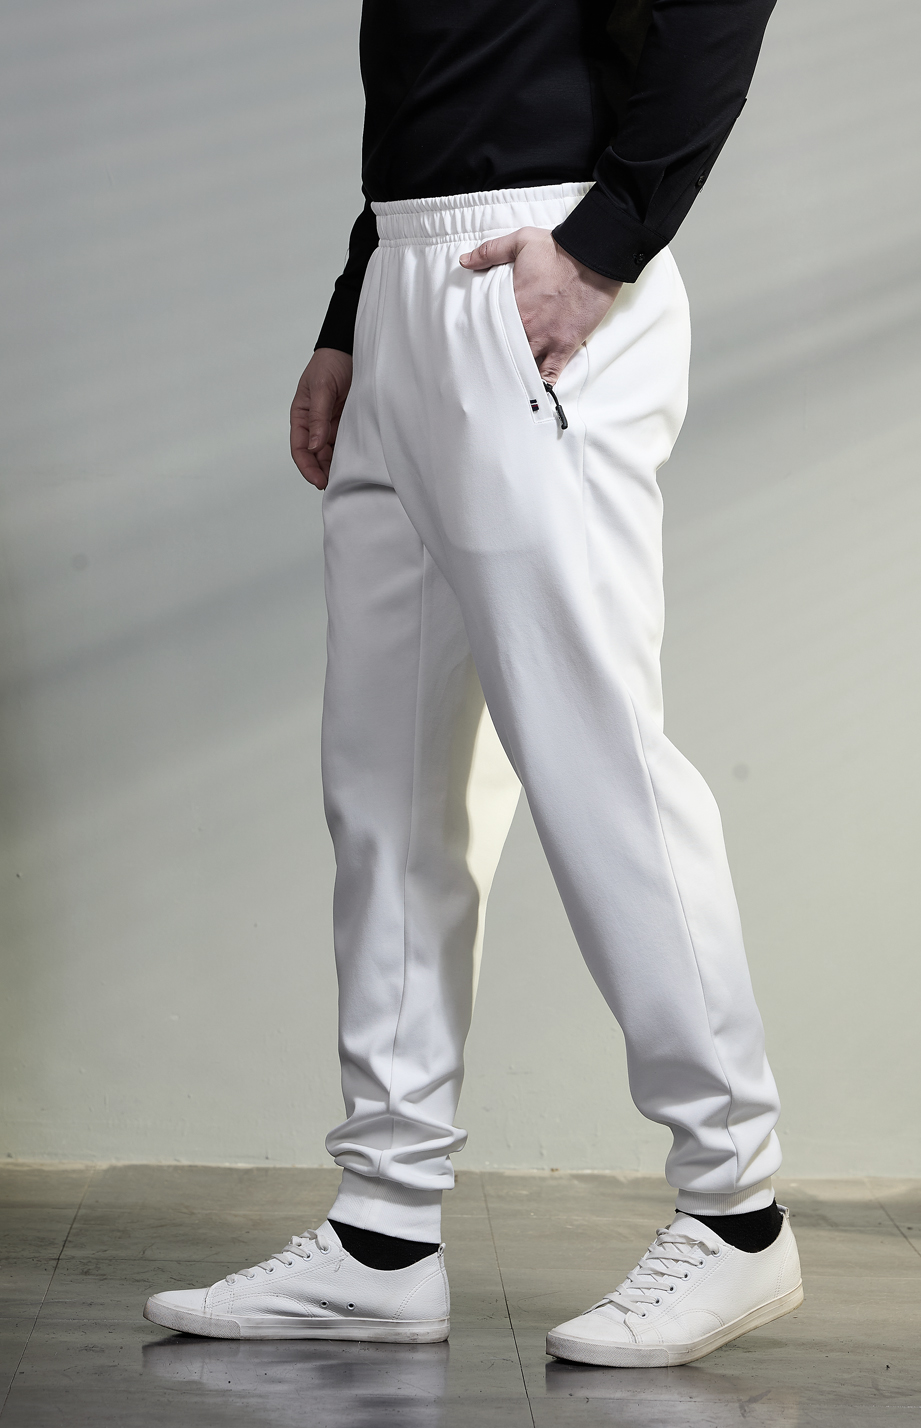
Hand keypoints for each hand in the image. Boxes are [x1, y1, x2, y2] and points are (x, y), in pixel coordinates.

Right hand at [290, 347, 353, 488]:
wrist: (352, 347)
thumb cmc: (330, 362)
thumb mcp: (321, 387)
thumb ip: (318, 417)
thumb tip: (313, 445)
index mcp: (301, 416)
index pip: (299, 448)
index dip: (307, 467)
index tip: (319, 481)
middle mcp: (315, 424)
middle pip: (316, 456)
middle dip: (323, 472)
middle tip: (336, 486)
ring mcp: (333, 425)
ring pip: (332, 453)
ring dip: (337, 466)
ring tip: (349, 479)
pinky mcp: (350, 423)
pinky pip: (348, 443)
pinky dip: (351, 455)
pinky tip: (359, 463)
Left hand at [460, 227, 621, 383]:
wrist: (593, 256)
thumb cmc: (558, 249)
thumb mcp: (519, 242)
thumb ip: (490, 252)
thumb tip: (465, 260)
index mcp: (511, 304)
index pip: (489, 328)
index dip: (482, 338)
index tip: (476, 345)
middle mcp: (525, 327)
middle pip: (504, 351)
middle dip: (497, 359)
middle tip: (487, 370)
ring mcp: (545, 339)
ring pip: (523, 366)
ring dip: (516, 374)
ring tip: (506, 386)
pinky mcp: (565, 346)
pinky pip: (551, 373)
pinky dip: (543, 385)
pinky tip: (534, 395)